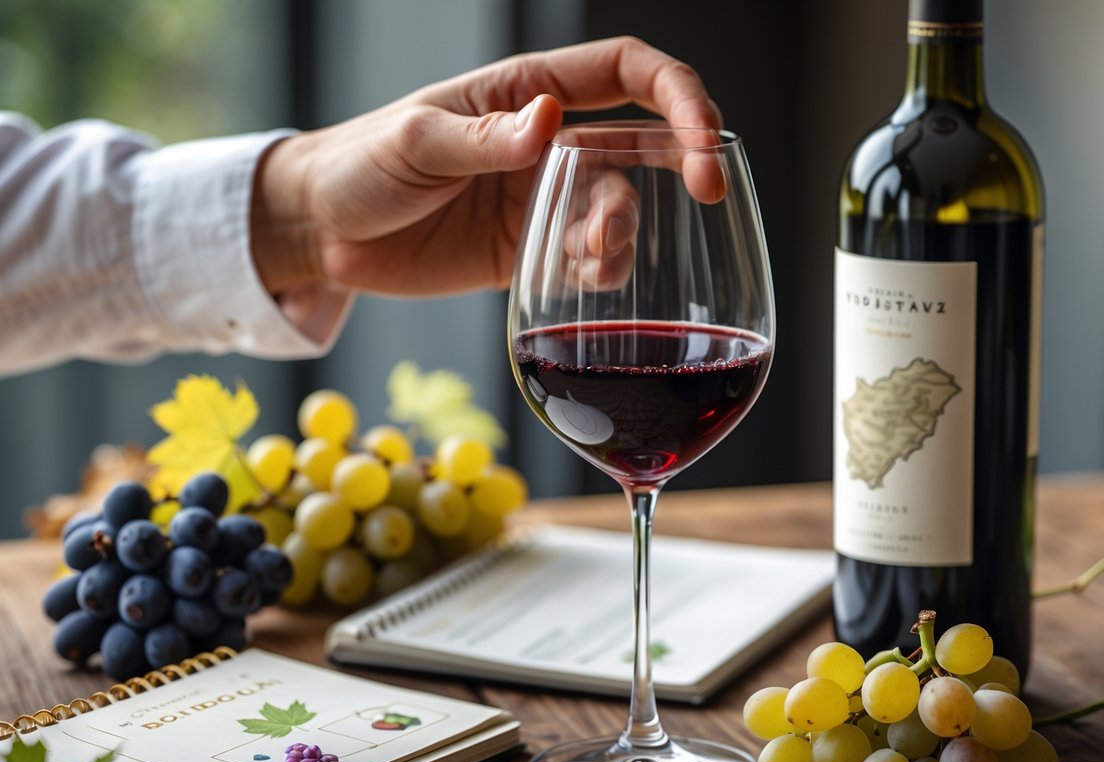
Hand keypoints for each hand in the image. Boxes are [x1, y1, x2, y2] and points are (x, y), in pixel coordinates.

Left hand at [252, 36, 721, 307]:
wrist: (324, 232)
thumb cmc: (361, 164)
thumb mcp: (416, 142)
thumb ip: (484, 137)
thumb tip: (548, 123)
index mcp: (528, 93)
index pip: (626, 72)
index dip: (677, 93)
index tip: (704, 133)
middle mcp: (549, 144)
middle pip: (644, 141)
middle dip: (686, 160)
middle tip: (709, 192)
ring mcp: (544, 201)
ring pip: (620, 210)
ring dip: (627, 231)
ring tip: (595, 253)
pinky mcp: (531, 253)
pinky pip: (588, 262)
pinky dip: (602, 272)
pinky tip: (585, 277)